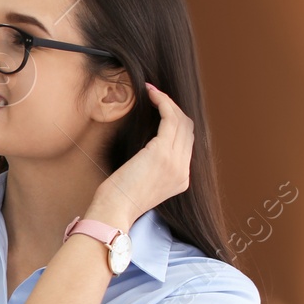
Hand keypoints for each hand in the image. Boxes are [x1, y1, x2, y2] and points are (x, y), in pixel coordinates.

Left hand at [85, 83, 192, 229]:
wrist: (114, 211)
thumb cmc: (119, 198)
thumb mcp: (143, 182)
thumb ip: (153, 167)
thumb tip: (148, 147)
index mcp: (180, 179)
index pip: (187, 143)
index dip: (176, 122)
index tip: (161, 109)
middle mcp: (183, 171)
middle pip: (188, 129)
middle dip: (173, 109)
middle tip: (155, 97)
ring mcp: (175, 162)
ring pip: (182, 121)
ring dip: (168, 102)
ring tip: (152, 92)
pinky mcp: (162, 154)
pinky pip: (170, 119)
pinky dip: (163, 102)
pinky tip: (151, 95)